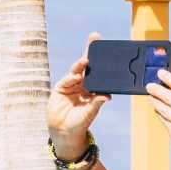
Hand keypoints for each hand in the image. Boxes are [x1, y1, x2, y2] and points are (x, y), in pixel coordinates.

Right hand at [47, 33, 110, 157]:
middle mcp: (84, 84)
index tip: (110, 48)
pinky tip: (76, 78)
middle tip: (95, 37)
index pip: (100, 71)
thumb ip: (97, 103)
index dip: (103, 60)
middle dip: (90, 51)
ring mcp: (72, 85)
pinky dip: (71, 79)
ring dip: (81, 65)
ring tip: (86, 61)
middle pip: (88, 65)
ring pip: (77, 71)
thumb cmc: (81, 122)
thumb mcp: (91, 113)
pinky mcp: (61, 89)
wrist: (65, 132)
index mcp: (94, 88)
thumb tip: (108, 95)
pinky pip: (67, 81)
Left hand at [146, 70, 170, 168]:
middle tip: (149, 85)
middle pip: (169, 97)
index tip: (160, 73)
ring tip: (150, 96)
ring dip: (155, 101)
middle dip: (157, 89)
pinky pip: (163, 120)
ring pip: (163, 109)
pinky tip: (157, 109)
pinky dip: (159, 113)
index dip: (170, 79)